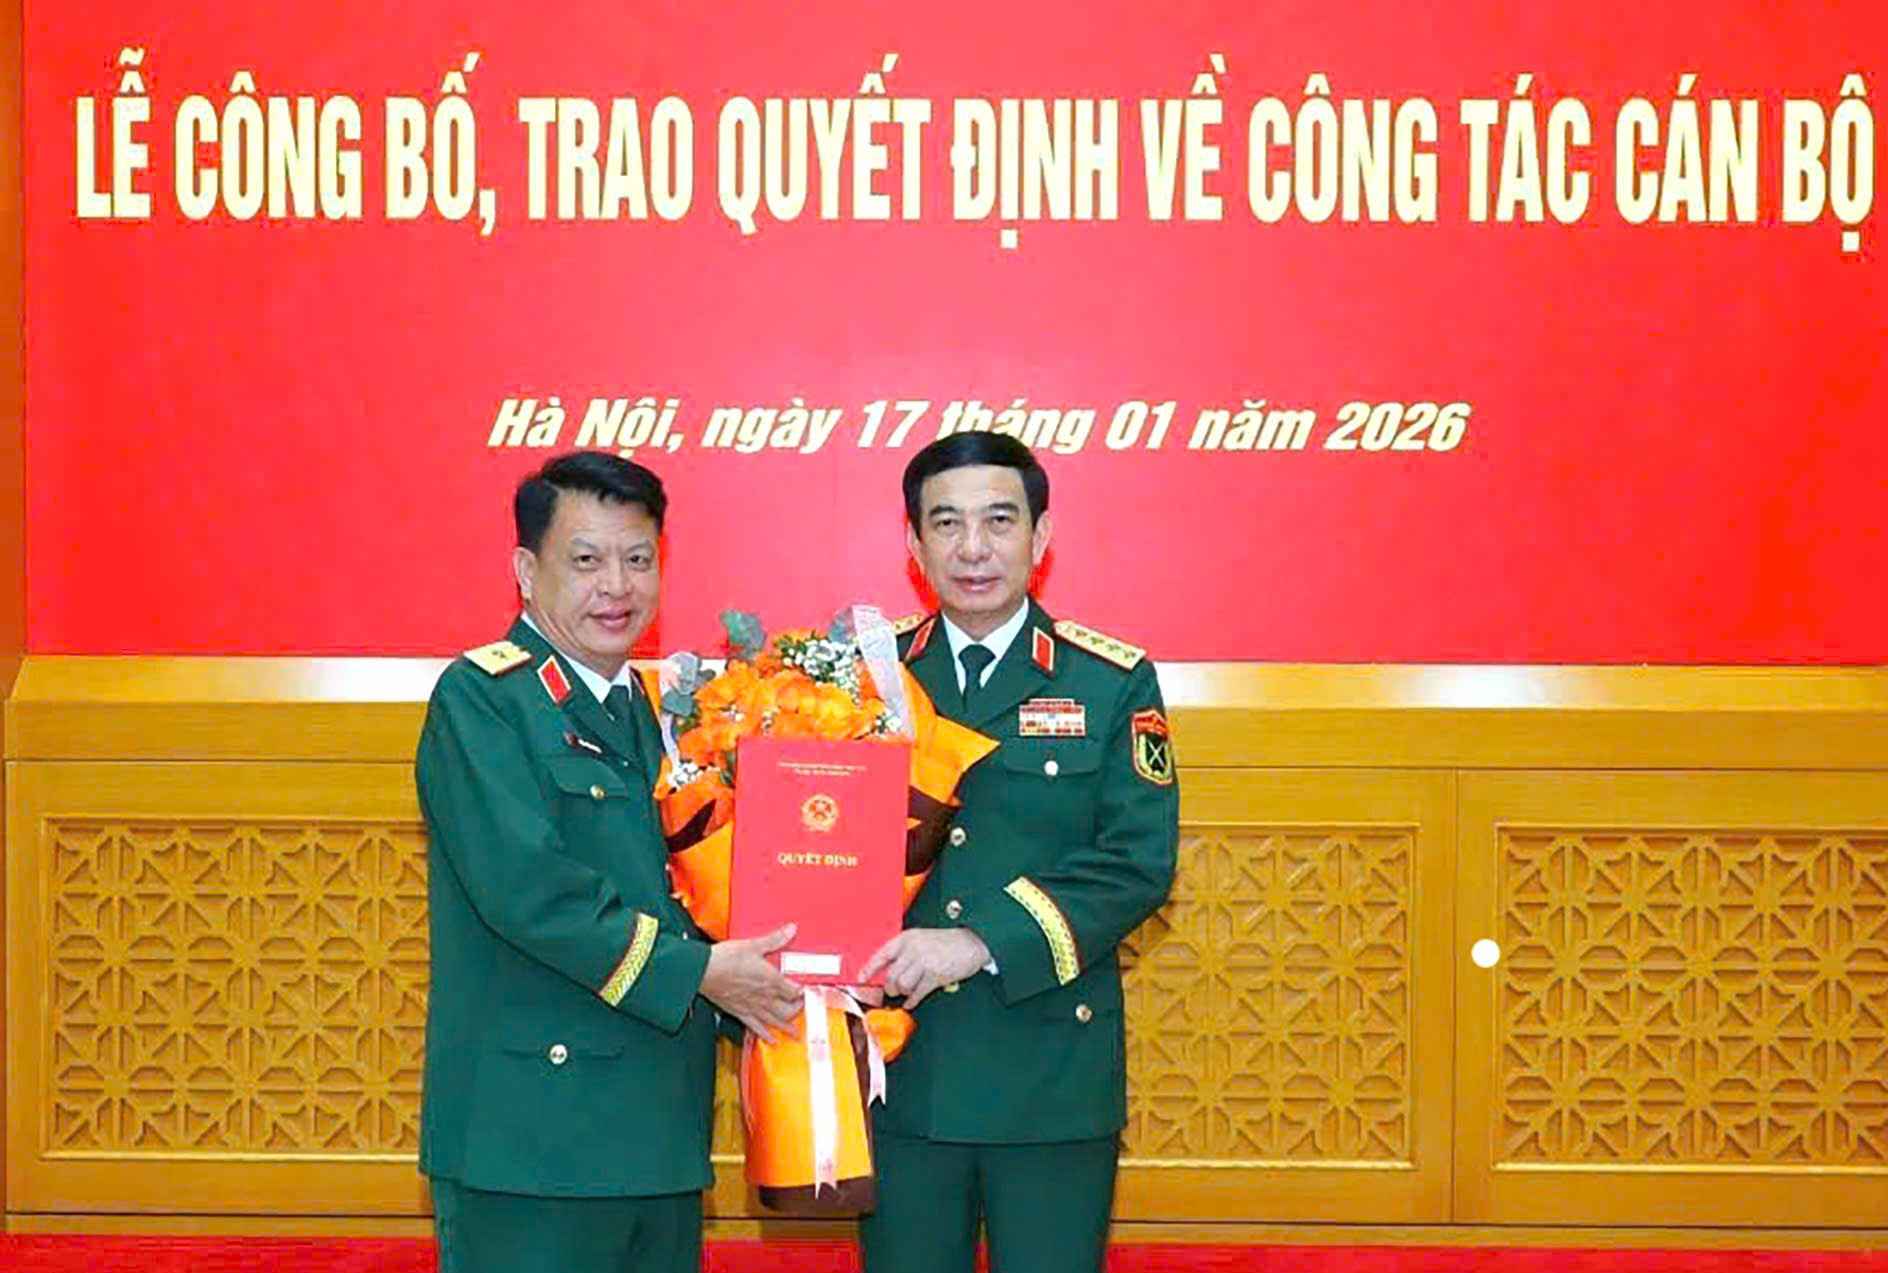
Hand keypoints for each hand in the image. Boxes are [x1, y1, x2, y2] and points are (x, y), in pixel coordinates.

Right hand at [700, 924, 803, 1043]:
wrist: (703, 972)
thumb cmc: (726, 959)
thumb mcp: (753, 945)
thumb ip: (775, 939)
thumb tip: (791, 930)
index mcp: (771, 979)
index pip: (794, 990)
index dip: (802, 992)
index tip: (807, 992)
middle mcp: (764, 996)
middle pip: (788, 1009)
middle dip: (797, 1010)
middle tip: (802, 1009)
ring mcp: (752, 1006)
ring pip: (774, 1021)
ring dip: (786, 1027)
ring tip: (795, 1034)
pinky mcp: (740, 1012)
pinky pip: (756, 1027)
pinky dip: (765, 1035)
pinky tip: (771, 1040)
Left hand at [857, 928, 991, 1008]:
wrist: (972, 942)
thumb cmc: (947, 941)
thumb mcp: (922, 939)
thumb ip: (905, 952)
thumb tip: (888, 973)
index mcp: (907, 938)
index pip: (881, 954)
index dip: (869, 968)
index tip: (861, 978)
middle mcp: (912, 949)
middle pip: (890, 975)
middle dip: (890, 987)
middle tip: (893, 990)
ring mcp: (924, 962)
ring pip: (902, 986)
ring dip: (903, 992)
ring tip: (908, 991)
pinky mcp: (935, 976)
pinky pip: (917, 993)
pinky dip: (912, 1001)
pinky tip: (912, 1002)